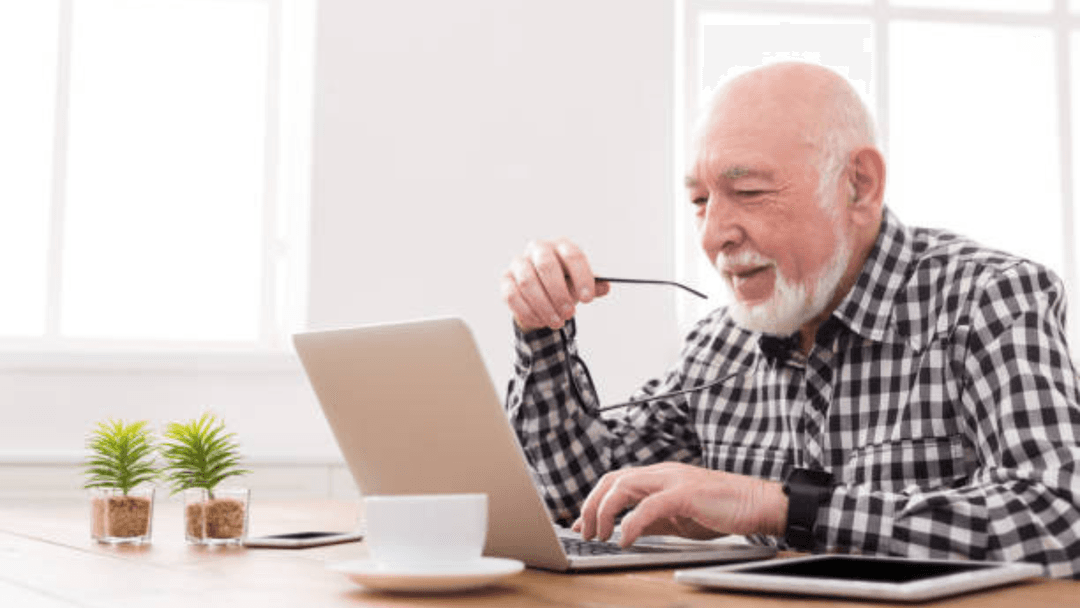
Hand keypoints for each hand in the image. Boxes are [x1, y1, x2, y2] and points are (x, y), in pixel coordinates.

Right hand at [500, 238, 610, 332]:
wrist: (542, 294)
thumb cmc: (565, 285)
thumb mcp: (581, 285)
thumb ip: (594, 286)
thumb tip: (605, 286)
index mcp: (561, 246)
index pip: (573, 255)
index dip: (581, 277)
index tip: (588, 299)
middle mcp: (538, 249)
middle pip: (546, 265)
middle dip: (559, 293)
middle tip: (570, 313)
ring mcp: (519, 263)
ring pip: (528, 282)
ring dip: (544, 306)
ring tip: (557, 322)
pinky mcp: (506, 279)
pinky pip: (512, 296)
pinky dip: (528, 311)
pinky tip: (541, 321)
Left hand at [571, 462, 787, 547]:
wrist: (757, 504)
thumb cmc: (721, 510)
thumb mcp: (677, 518)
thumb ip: (650, 521)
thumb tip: (624, 531)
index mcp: (659, 477)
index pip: (615, 481)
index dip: (594, 502)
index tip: (581, 525)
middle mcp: (662, 473)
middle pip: (612, 479)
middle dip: (591, 505)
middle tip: (585, 532)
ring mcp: (673, 480)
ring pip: (623, 485)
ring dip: (605, 512)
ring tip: (601, 535)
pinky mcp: (685, 493)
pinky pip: (648, 506)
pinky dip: (631, 523)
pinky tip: (624, 540)